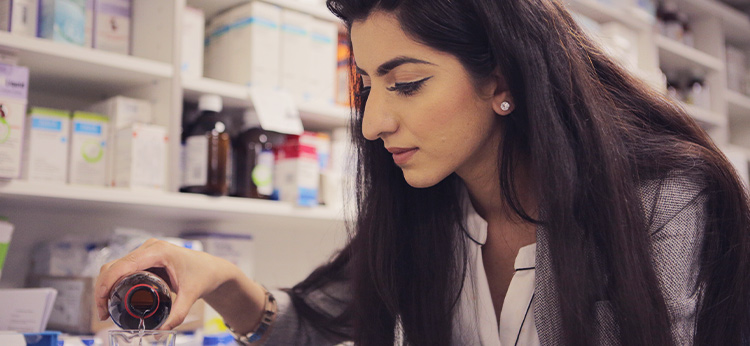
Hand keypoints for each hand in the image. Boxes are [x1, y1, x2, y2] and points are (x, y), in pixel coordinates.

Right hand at [95, 238, 242, 329]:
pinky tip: (113, 298)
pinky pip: (123, 268)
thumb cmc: (204, 274)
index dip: (106, 284)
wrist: (212, 268)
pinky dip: (114, 282)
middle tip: (104, 313)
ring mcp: (146, 251)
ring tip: (106, 309)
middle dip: (103, 289)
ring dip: (106, 286)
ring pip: (115, 266)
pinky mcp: (145, 258)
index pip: (123, 265)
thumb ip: (178, 313)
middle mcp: (149, 248)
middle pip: (114, 266)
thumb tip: (162, 329)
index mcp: (158, 251)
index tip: (103, 304)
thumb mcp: (191, 295)